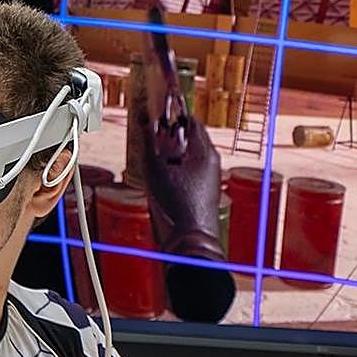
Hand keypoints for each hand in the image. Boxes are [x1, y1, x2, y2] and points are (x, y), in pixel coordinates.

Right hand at [143, 106, 235, 322]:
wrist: (190, 244)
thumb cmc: (179, 208)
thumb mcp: (156, 170)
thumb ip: (150, 143)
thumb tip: (146, 121)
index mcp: (205, 151)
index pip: (189, 119)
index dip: (171, 114)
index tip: (155, 111)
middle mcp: (211, 162)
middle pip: (187, 138)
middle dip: (167, 136)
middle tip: (148, 136)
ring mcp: (209, 179)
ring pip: (186, 156)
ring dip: (168, 154)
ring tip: (151, 160)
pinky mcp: (203, 194)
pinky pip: (186, 173)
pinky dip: (172, 171)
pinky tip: (158, 180)